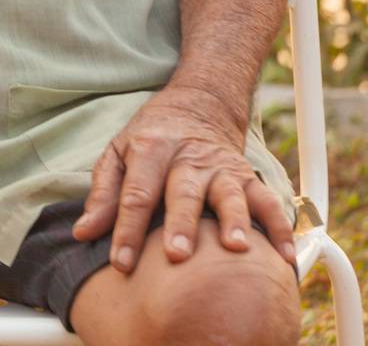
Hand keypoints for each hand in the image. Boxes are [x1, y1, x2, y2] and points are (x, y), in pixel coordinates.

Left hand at [72, 85, 295, 272]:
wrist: (197, 104)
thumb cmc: (150, 138)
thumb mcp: (117, 154)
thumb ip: (103, 194)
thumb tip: (83, 233)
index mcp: (149, 150)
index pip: (135, 194)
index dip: (126, 229)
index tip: (121, 263)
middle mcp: (187, 159)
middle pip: (182, 193)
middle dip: (180, 224)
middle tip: (176, 255)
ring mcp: (220, 167)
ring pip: (229, 195)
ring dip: (234, 221)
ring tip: (235, 247)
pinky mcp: (247, 176)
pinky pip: (268, 201)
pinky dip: (279, 228)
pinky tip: (284, 256)